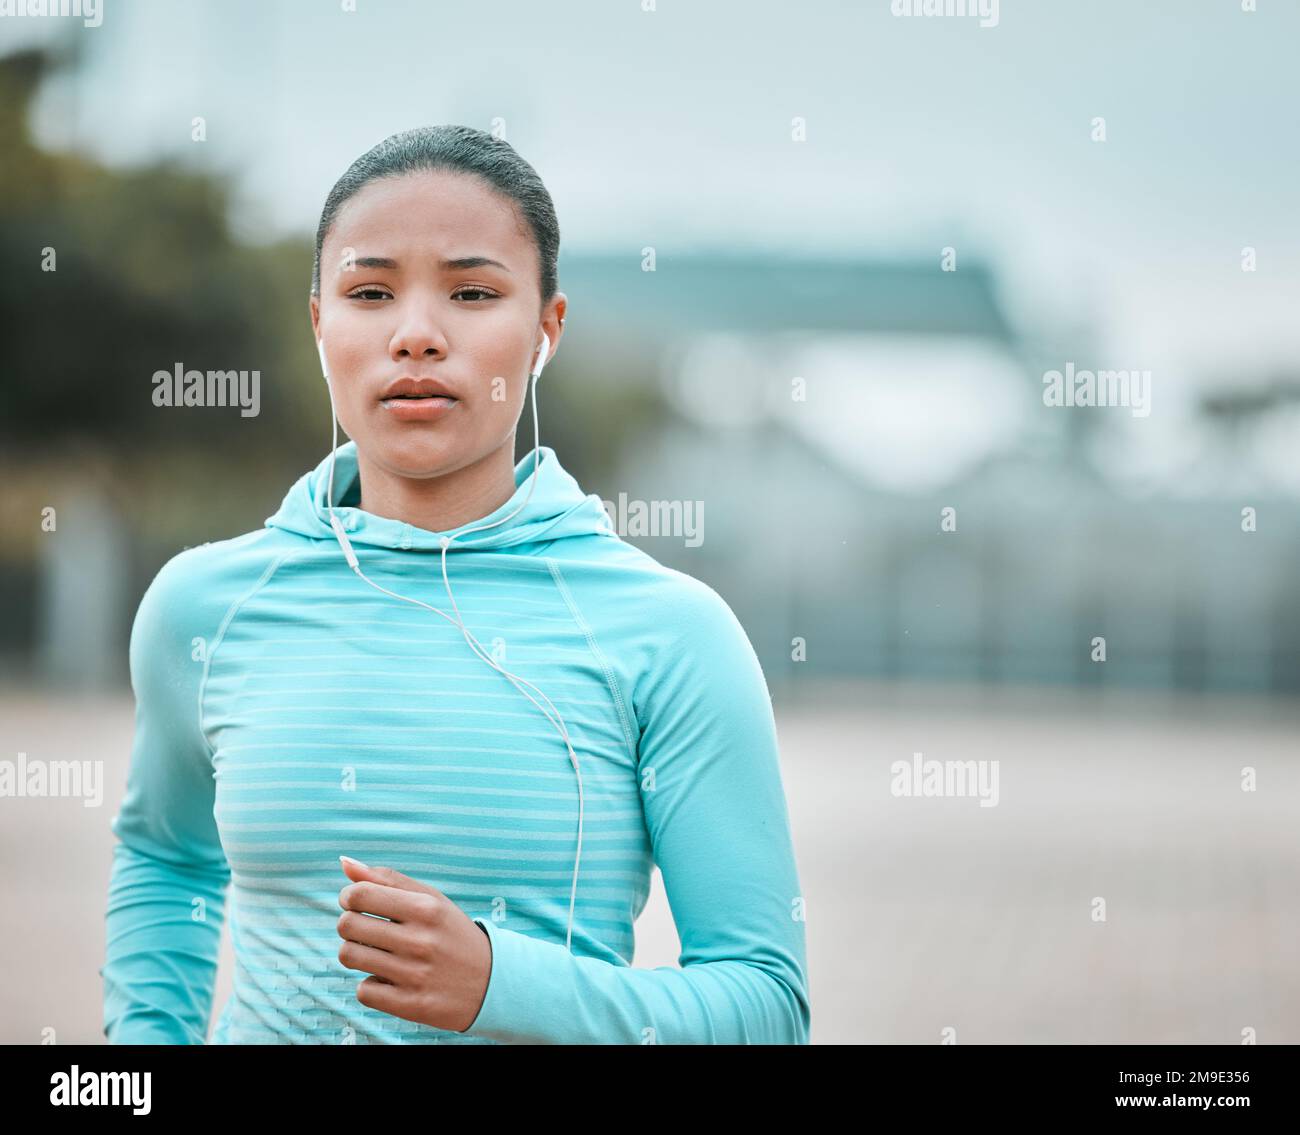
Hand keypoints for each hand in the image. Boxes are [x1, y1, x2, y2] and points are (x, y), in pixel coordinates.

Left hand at [336, 856, 491, 1032]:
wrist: (491, 982)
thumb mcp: (430, 900)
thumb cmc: (451, 933)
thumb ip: (387, 879)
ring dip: (356, 952)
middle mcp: (421, 940)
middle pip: (347, 924)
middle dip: (349, 924)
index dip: (348, 896)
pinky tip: (389, 978)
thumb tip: (344, 862)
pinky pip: (363, 991)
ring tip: (375, 952)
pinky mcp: (411, 1005)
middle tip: (366, 928)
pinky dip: (371, 984)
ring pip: (349, 956)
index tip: (355, 902)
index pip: (360, 894)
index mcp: (427, 908)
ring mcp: (416, 975)